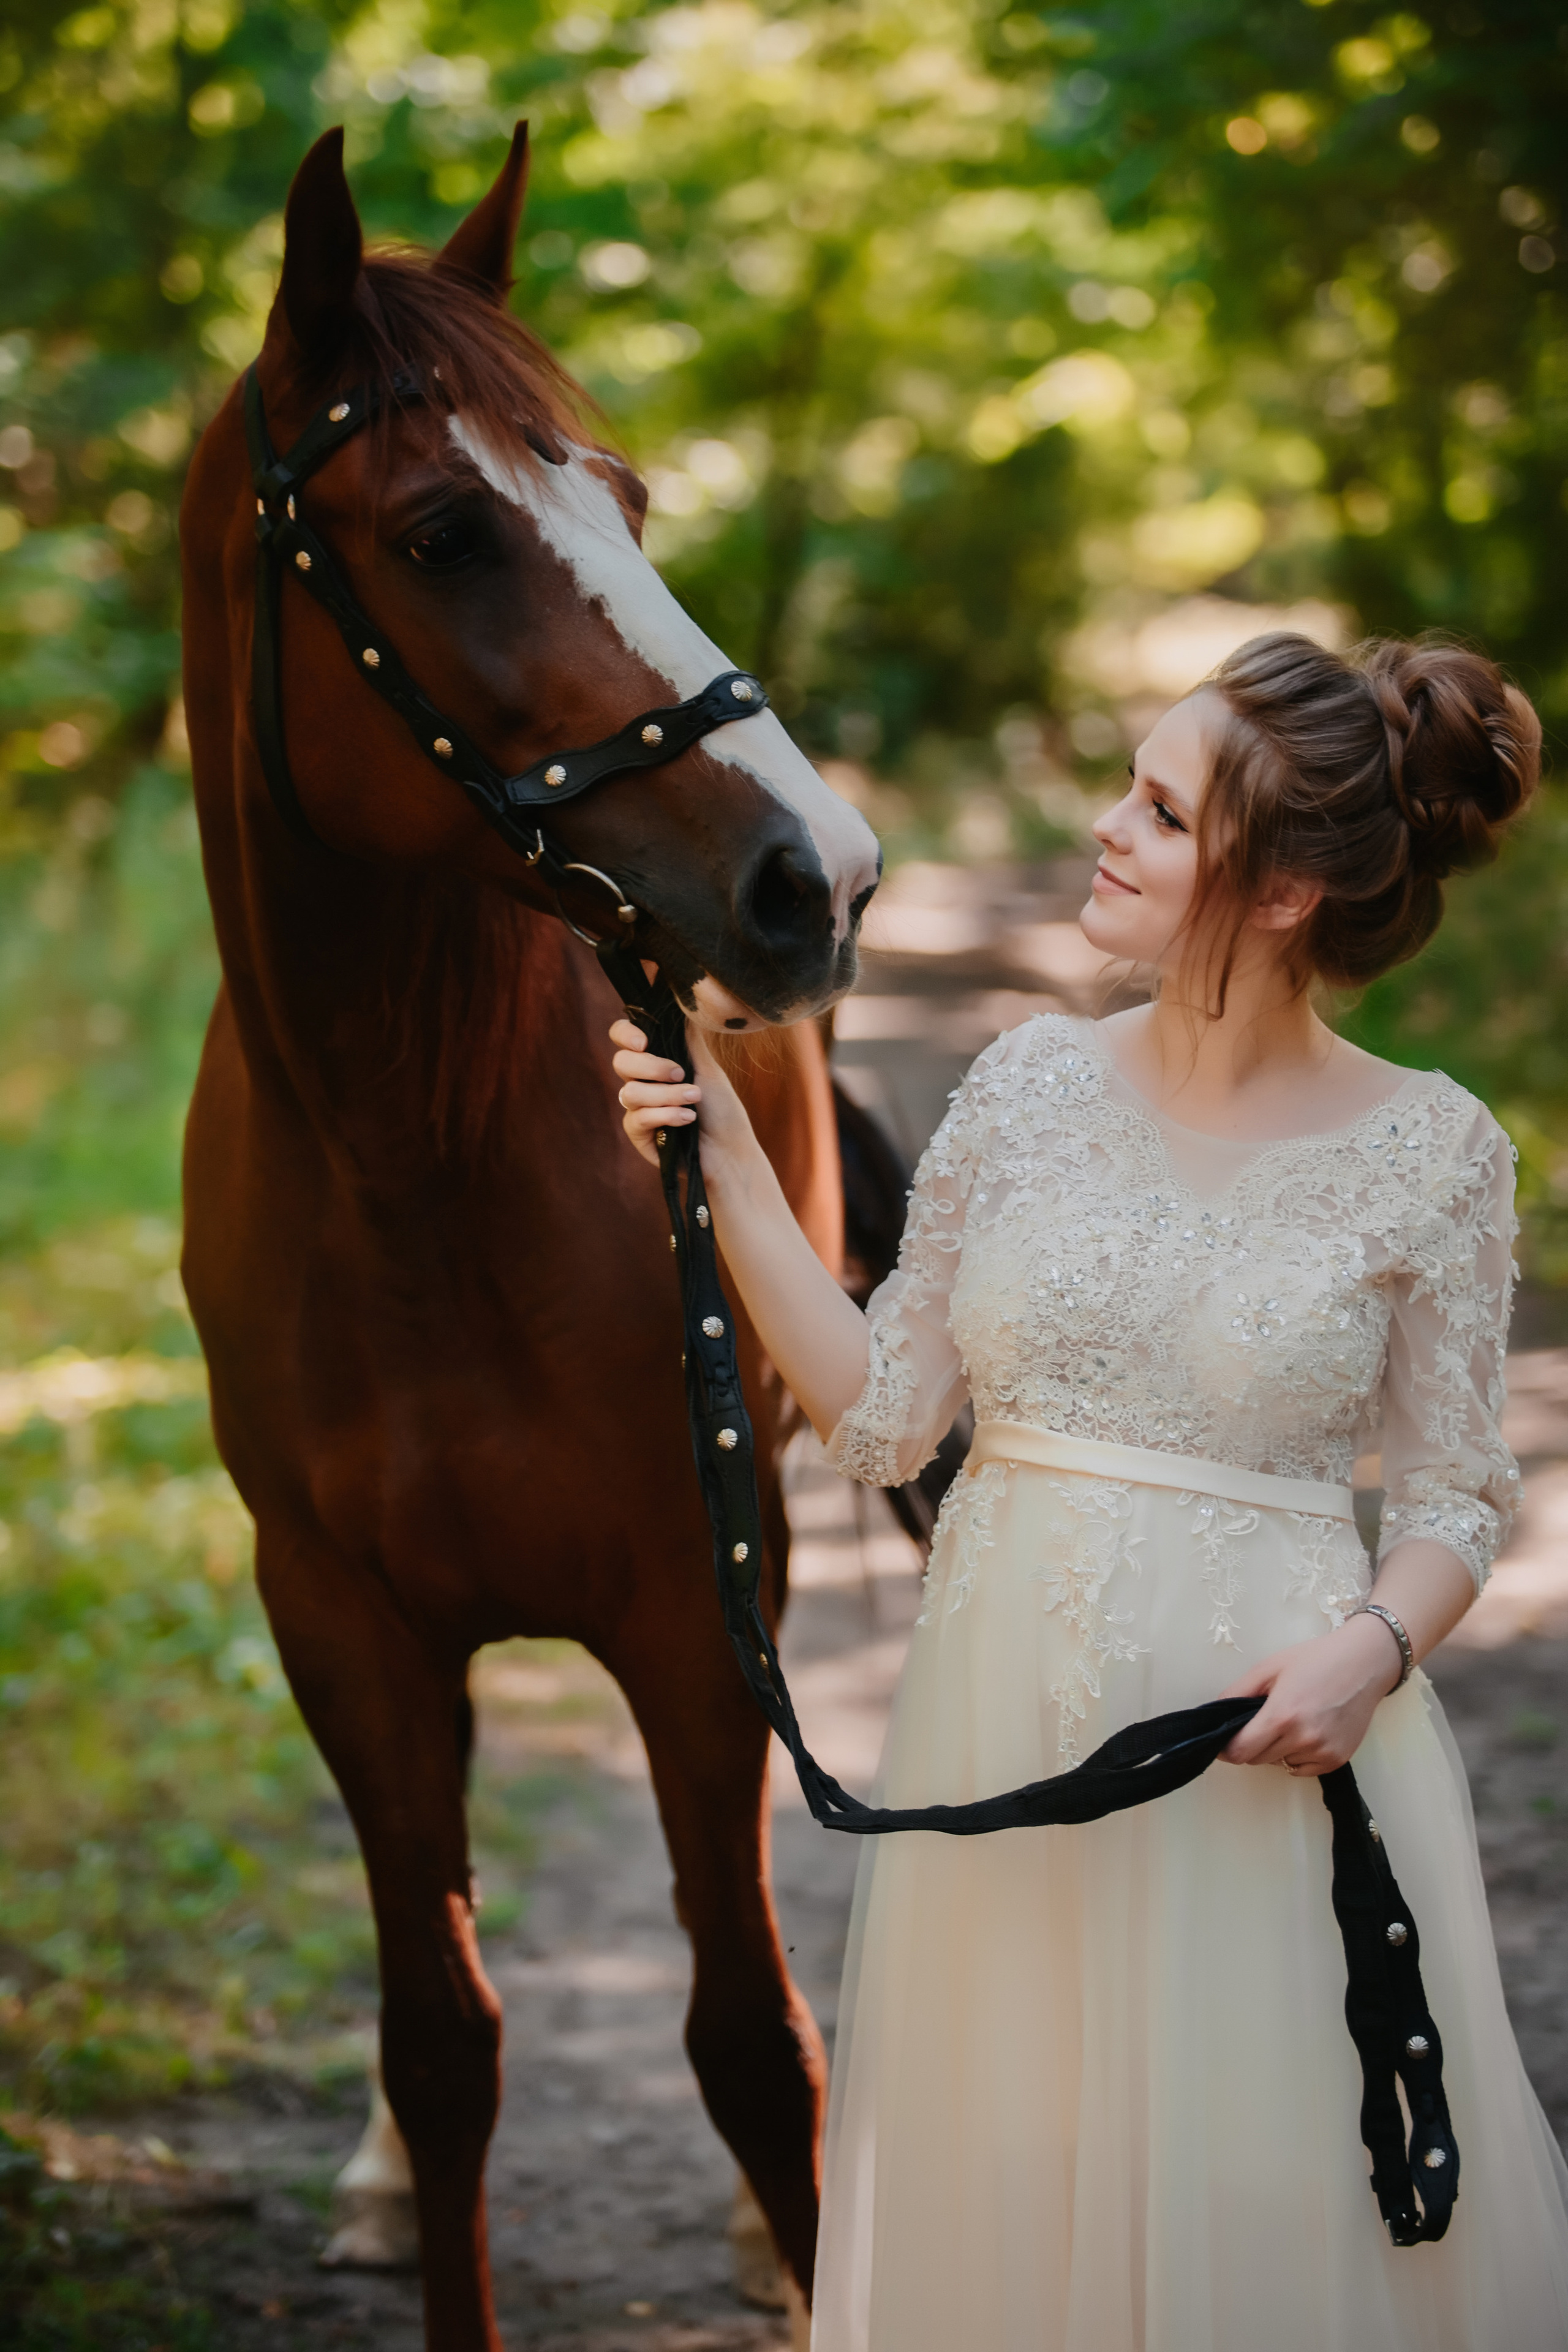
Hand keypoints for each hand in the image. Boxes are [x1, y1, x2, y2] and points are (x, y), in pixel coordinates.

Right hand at [609, 1018, 755, 1174]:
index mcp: (655, 1061)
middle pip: (621, 1061)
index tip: (644, 1041)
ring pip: (631, 1092)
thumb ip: (688, 1038)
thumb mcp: (708, 1068)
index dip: (625, 1034)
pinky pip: (636, 1118)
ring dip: (667, 1095)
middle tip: (681, 1074)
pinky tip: (687, 1120)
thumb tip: (682, 1001)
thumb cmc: (723, 1110)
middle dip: (652, 1066)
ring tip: (694, 1101)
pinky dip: (665, 1116)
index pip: (623, 1038)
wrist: (730, 1151)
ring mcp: (637, 1109)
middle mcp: (642, 1082)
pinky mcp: (638, 1135)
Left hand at [1218, 1611, 1403, 1775]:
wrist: (1364, 1664)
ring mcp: (1323, 1752)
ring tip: (1292, 1720)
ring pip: (1281, 1764)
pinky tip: (1308, 1731)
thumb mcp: (1269, 1667)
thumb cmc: (1316, 1660)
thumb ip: (1237, 1692)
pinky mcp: (1338, 1760)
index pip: (1240, 1752)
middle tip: (1262, 1721)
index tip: (1224, 1742)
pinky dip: (1298, 1756)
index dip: (1226, 1749)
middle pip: (1258, 1759)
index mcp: (1281, 1715)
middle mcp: (1303, 1739)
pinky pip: (1304, 1769)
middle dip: (1252, 1744)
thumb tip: (1216, 1713)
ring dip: (1277, 1750)